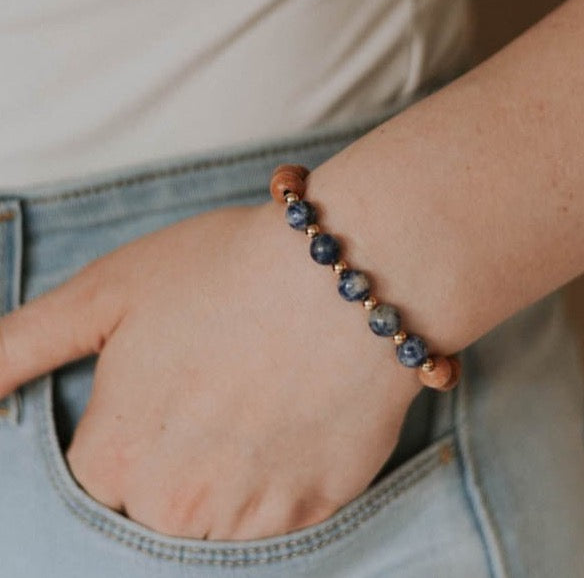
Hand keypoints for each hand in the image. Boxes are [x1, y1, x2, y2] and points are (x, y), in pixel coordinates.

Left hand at [0, 200, 420, 539]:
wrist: (346, 272)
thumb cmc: (225, 270)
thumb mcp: (109, 292)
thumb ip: (18, 347)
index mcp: (117, 457)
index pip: (100, 478)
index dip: (137, 424)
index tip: (174, 385)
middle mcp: (177, 504)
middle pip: (158, 506)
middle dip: (179, 456)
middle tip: (223, 386)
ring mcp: (254, 514)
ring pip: (220, 518)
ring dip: (233, 471)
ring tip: (263, 398)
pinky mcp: (319, 508)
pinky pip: (283, 512)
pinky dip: (286, 472)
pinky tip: (299, 414)